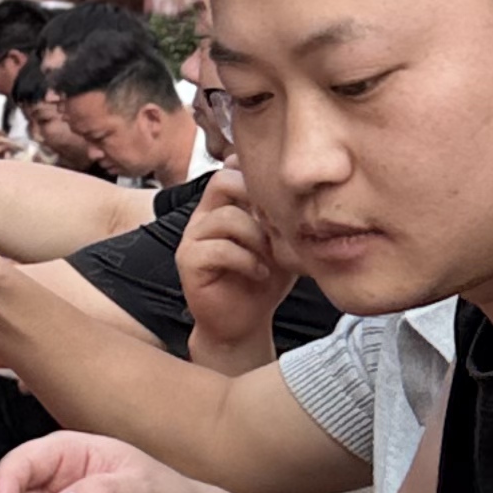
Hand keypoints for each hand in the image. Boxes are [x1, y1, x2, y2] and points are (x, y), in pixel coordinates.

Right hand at [175, 162, 290, 366]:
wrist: (242, 323)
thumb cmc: (262, 281)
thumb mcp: (282, 242)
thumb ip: (283, 215)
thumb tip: (303, 192)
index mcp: (223, 207)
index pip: (232, 169)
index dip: (257, 178)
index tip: (281, 205)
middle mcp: (203, 217)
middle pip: (222, 181)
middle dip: (257, 201)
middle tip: (277, 228)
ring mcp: (192, 238)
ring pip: (226, 216)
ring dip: (257, 238)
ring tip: (270, 258)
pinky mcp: (189, 263)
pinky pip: (219, 249)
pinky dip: (247, 260)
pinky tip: (259, 273)